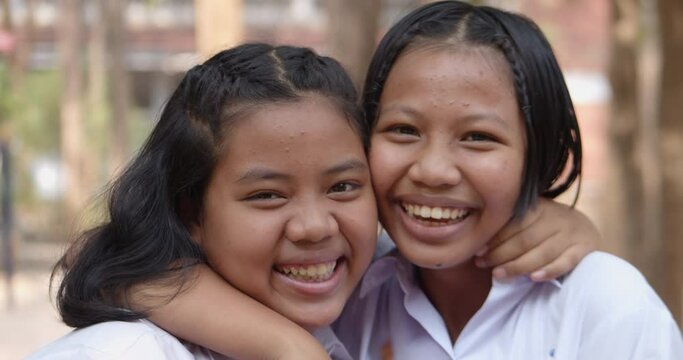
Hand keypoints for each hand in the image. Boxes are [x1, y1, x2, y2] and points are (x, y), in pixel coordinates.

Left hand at [474, 198, 598, 280]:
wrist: (585, 228)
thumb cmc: (548, 226)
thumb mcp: (532, 218)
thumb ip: (511, 225)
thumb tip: (480, 242)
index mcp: (539, 207)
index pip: (514, 223)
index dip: (494, 238)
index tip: (478, 250)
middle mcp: (556, 218)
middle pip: (525, 239)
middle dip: (500, 254)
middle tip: (483, 265)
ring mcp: (571, 234)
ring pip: (543, 252)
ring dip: (518, 266)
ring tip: (499, 275)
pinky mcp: (584, 249)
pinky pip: (566, 261)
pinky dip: (550, 270)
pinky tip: (533, 278)